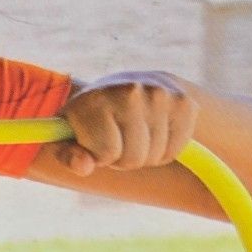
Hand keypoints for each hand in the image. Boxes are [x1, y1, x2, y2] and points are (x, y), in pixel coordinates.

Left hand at [53, 75, 197, 177]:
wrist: (133, 85)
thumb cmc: (94, 119)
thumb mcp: (70, 136)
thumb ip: (67, 154)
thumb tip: (84, 167)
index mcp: (98, 98)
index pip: (108, 153)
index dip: (102, 155)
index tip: (97, 139)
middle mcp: (131, 91)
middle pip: (134, 158)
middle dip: (124, 158)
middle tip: (119, 137)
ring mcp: (160, 95)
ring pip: (155, 157)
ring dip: (145, 154)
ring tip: (136, 132)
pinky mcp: (184, 104)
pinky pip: (174, 151)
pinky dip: (165, 150)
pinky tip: (155, 130)